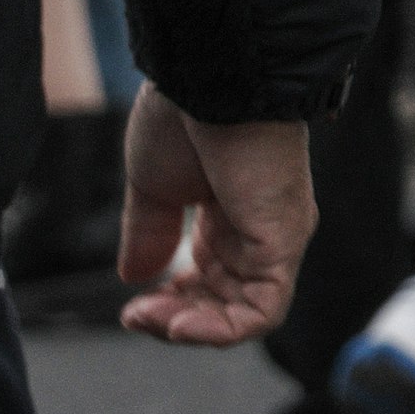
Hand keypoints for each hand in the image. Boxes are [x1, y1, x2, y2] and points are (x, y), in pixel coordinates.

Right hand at [117, 87, 316, 347]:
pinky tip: (180, 325)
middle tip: (134, 317)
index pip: (210, 280)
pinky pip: (262, 312)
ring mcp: (275, 238)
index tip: (132, 304)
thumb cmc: (183, 118)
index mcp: (230, 214)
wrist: (209, 82)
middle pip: (224, 303)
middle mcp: (259, 230)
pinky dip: (220, 331)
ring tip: (153, 322)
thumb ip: (148, 234)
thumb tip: (135, 278)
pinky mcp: (282, 243)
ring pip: (243, 315)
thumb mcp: (153, 188)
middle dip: (174, 321)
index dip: (170, 302)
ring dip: (192, 331)